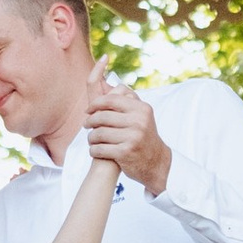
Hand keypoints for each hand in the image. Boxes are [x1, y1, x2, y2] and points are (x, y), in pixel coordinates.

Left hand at [85, 69, 170, 196]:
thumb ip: (124, 101)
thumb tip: (103, 81)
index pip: (111, 100)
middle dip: (90, 121)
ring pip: (99, 133)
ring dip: (91, 137)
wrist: (156, 162)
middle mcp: (139, 121)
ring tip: (91, 139)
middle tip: (86, 125)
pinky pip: (100, 149)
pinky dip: (94, 150)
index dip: (95, 104)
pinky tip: (95, 150)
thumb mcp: (140, 115)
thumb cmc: (142, 135)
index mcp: (141, 109)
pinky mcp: (126, 152)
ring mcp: (133, 137)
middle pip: (102, 117)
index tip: (88, 109)